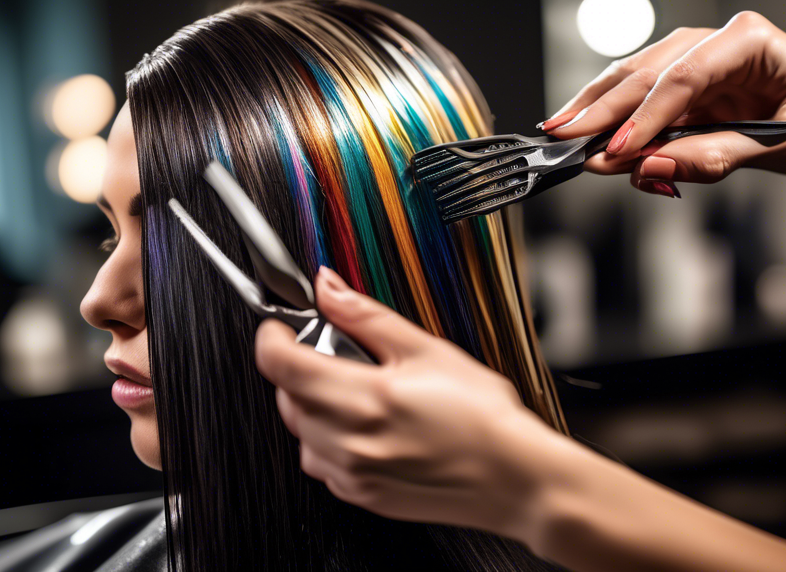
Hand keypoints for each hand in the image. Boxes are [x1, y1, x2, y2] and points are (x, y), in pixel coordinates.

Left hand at [254, 266, 560, 538]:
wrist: (511, 477)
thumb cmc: (483, 417)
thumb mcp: (427, 350)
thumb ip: (366, 317)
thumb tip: (329, 288)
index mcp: (364, 398)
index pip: (281, 365)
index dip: (273, 338)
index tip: (282, 329)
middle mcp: (349, 442)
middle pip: (288, 397)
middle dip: (301, 369)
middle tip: (339, 356)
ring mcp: (353, 474)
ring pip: (300, 433)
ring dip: (313, 407)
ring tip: (359, 395)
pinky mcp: (362, 496)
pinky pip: (322, 463)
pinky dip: (329, 441)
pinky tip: (368, 428)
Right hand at [543, 11, 785, 194]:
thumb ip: (720, 156)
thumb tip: (654, 168)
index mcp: (750, 41)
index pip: (684, 77)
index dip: (645, 117)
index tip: (615, 152)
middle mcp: (716, 40)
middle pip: (647, 73)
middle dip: (602, 109)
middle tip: (565, 140)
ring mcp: (696, 58)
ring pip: (633, 78)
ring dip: (596, 107)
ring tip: (561, 134)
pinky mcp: (686, 84)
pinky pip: (642, 99)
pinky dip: (612, 118)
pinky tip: (586, 133)